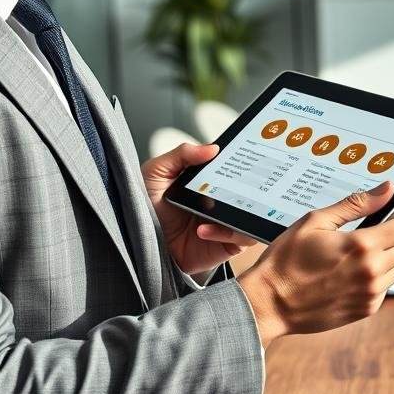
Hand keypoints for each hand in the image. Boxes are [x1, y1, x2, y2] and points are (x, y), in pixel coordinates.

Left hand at [141, 143, 258, 276]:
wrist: (140, 246)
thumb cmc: (146, 209)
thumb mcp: (156, 173)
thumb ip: (181, 155)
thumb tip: (212, 147)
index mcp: (209, 182)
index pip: (234, 169)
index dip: (243, 161)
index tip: (245, 155)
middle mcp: (221, 201)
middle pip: (249, 191)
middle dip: (249, 186)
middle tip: (238, 183)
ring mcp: (227, 223)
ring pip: (252, 215)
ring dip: (240, 212)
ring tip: (213, 210)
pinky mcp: (226, 245)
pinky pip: (241, 238)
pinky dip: (226, 233)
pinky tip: (203, 230)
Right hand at [237, 181, 393, 347]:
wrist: (269, 303)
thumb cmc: (286, 260)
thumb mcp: (316, 221)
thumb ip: (355, 204)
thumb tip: (387, 190)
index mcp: (362, 247)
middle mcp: (372, 273)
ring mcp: (371, 294)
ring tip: (377, 240)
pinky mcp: (365, 309)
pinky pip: (387, 285)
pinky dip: (384, 271)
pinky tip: (362, 264)